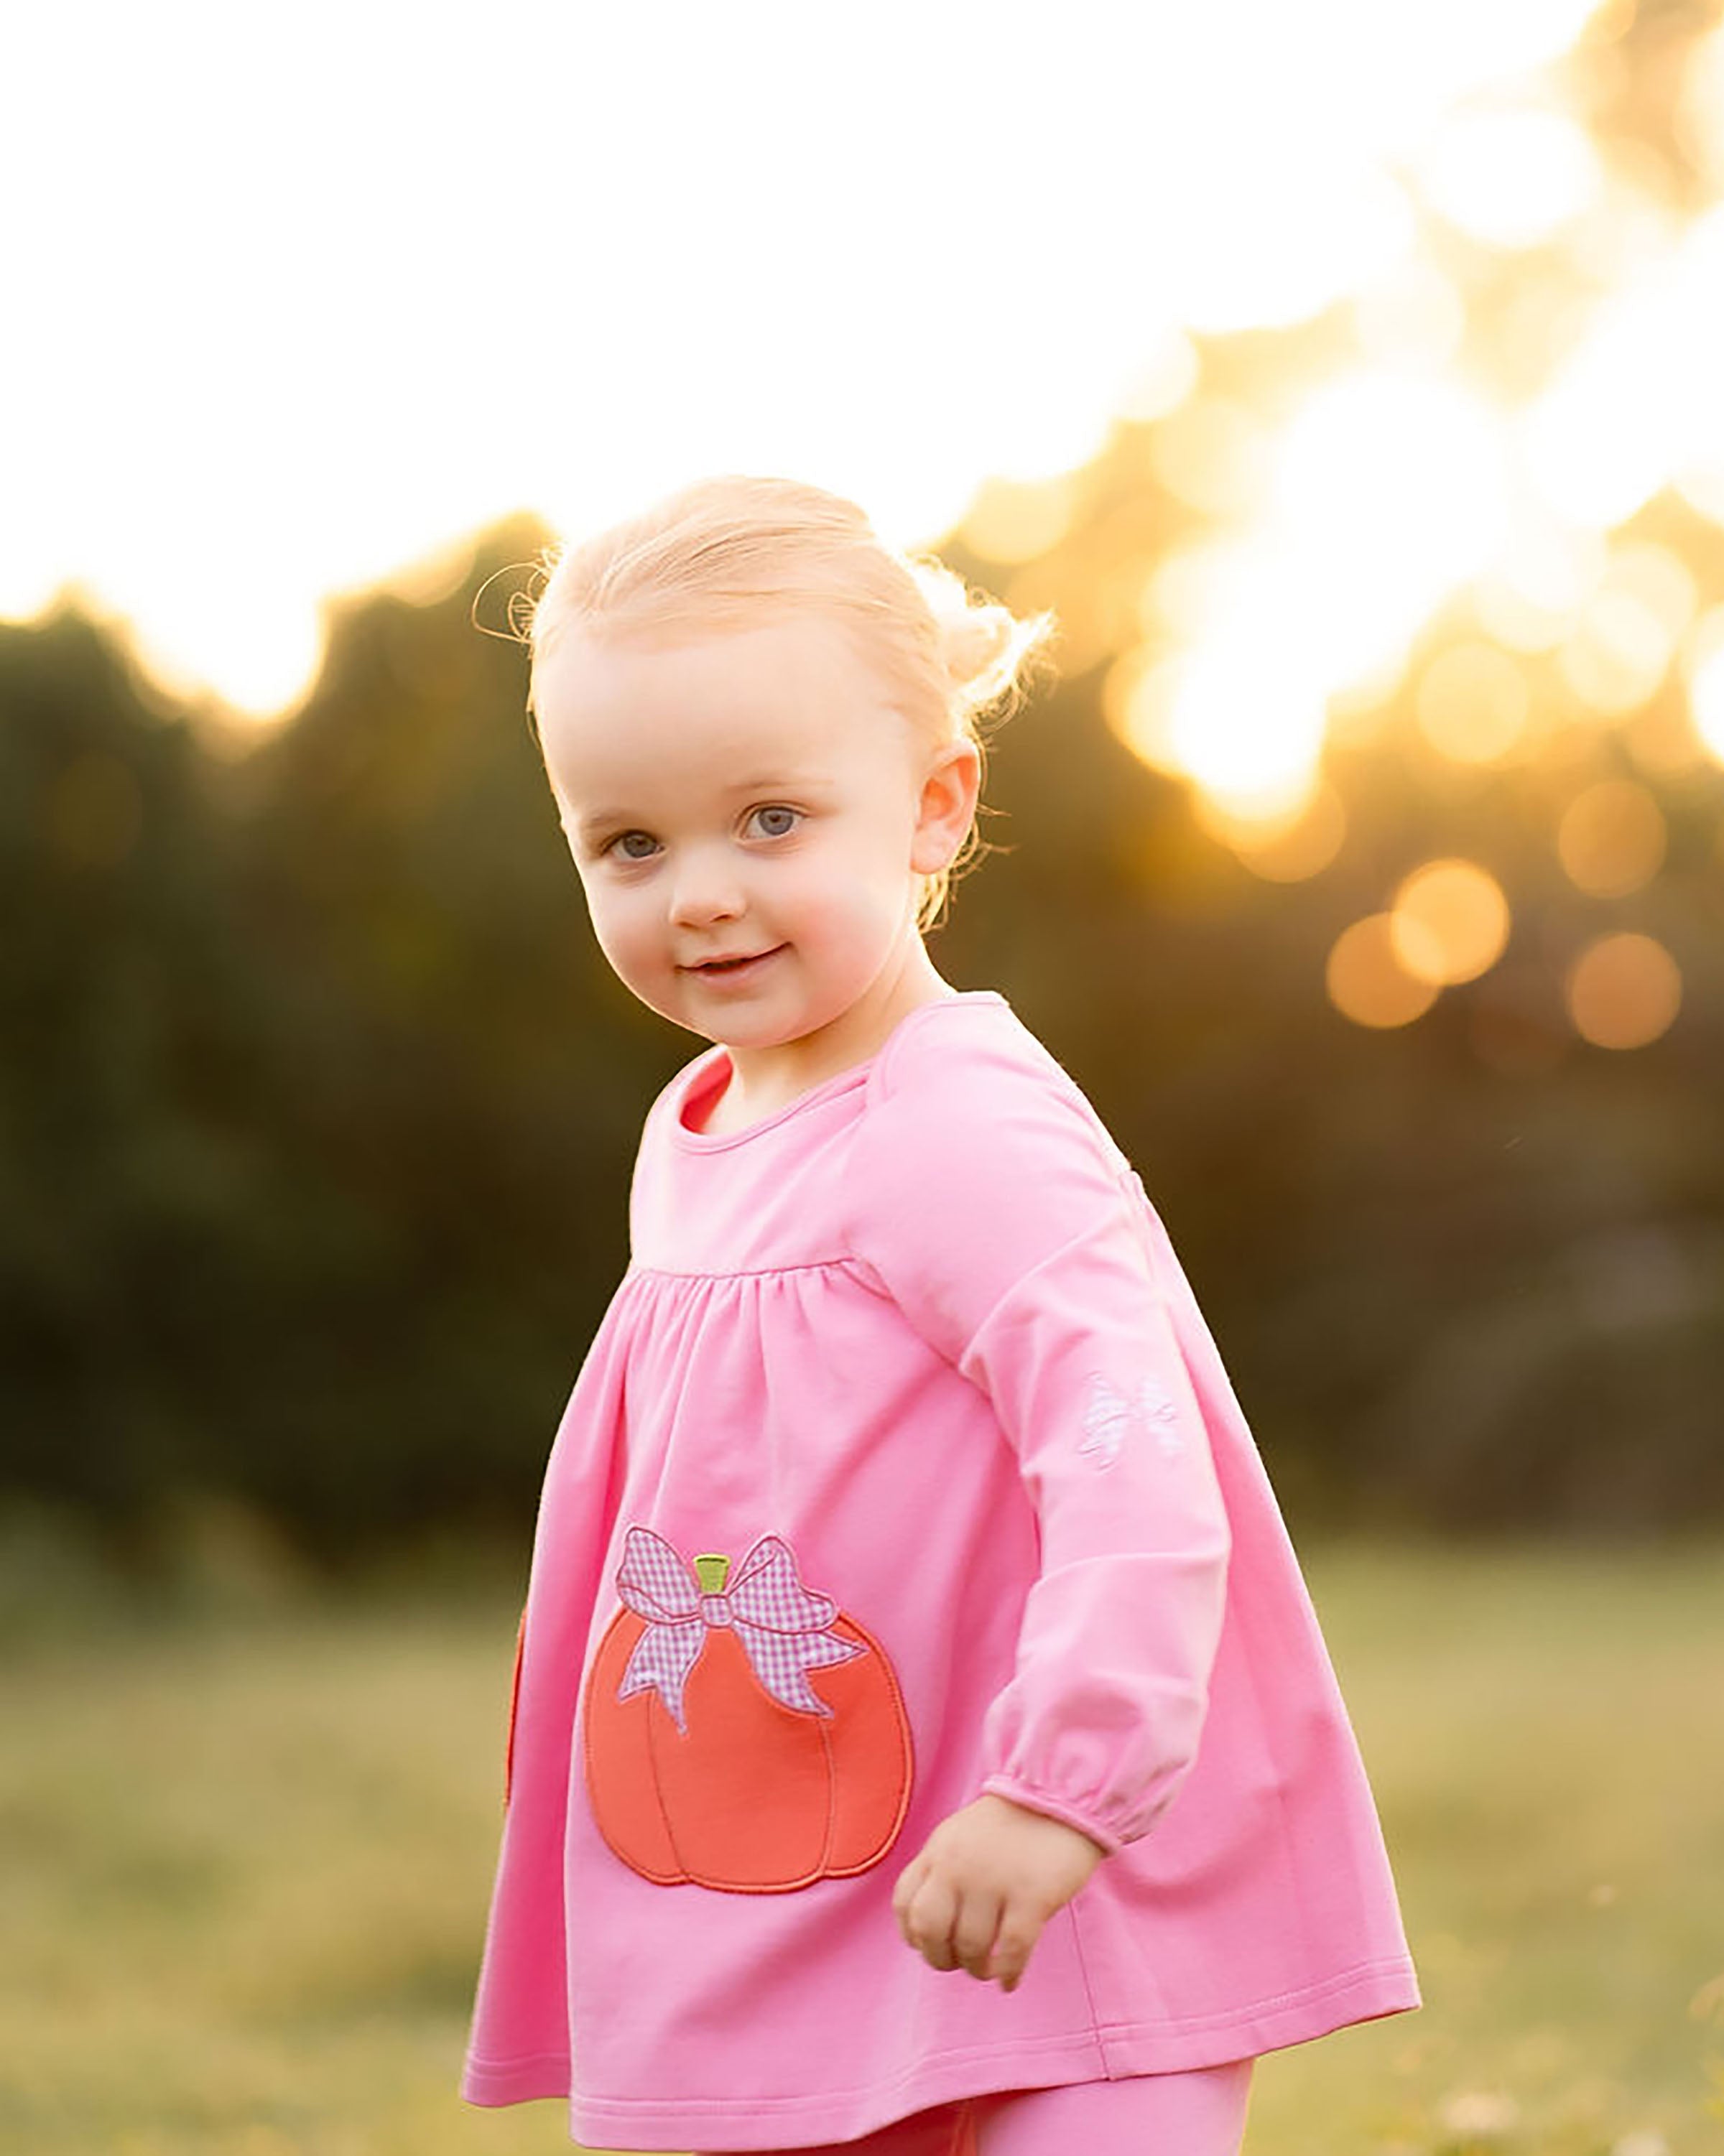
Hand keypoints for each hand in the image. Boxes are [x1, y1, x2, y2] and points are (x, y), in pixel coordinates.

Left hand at [890, 1793, 1105, 1992]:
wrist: (1060, 1796)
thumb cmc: (1010, 1823)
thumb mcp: (959, 1837)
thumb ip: (941, 1872)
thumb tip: (930, 1930)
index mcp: (938, 1850)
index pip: (904, 1904)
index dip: (913, 1935)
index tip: (929, 1945)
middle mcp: (958, 1865)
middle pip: (930, 1930)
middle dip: (940, 1958)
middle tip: (958, 1963)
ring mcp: (994, 1881)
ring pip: (971, 1947)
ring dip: (977, 1968)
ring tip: (989, 1968)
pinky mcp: (1031, 1896)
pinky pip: (1012, 1951)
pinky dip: (1008, 1972)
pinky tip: (1010, 1980)